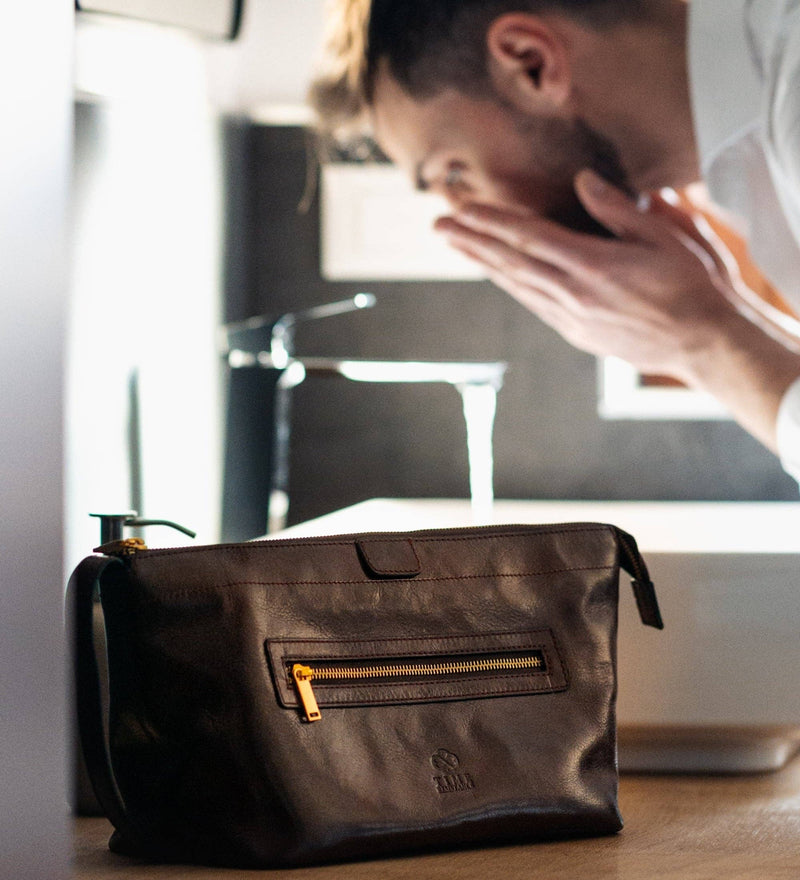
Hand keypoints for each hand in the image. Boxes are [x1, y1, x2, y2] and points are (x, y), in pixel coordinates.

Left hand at [434, 169, 743, 382]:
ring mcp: (572, 318)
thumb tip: (582, 181)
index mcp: (593, 265)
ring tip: (457, 244)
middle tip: (438, 224)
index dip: (490, 220)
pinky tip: (496, 274)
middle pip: (511, 261)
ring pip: (516, 285)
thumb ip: (618, 210)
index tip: (461, 208)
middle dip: (471, 240)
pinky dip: (510, 286)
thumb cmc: (692, 286)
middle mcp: (574, 294)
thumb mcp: (665, 237)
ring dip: (483, 263)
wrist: (703, 344)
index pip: (528, 236)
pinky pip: (533, 304)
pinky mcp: (576, 334)